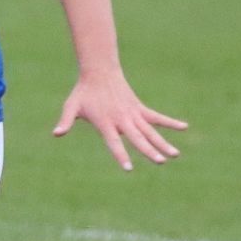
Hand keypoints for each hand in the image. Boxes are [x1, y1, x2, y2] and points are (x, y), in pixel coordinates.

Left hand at [52, 71, 186, 170]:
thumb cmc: (83, 92)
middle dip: (149, 151)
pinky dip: (169, 122)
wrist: (99, 71)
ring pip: (150, 131)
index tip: (128, 168)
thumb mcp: (72, 106)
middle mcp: (122, 119)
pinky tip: (184, 127)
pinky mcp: (139, 108)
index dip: (121, 155)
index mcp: (105, 122)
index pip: (114, 142)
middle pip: (138, 138)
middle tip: (161, 162)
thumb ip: (65, 121)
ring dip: (163, 142)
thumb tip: (56, 134)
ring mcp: (133, 114)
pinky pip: (157, 117)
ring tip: (175, 155)